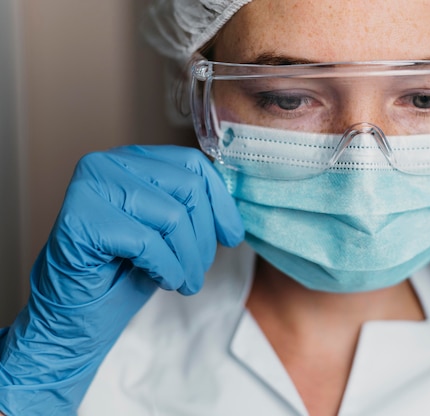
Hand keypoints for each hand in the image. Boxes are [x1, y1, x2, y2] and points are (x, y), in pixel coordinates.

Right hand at [0, 145, 243, 414]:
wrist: (77, 316)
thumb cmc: (125, 272)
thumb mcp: (170, 233)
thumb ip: (194, 208)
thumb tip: (236, 208)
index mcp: (133, 160)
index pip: (192, 163)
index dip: (221, 202)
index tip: (232, 237)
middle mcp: (108, 163)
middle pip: (188, 188)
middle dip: (204, 238)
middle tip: (198, 270)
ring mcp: (91, 187)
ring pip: (173, 216)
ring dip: (188, 260)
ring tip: (185, 282)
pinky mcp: (81, 218)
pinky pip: (147, 242)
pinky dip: (166, 268)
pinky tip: (163, 282)